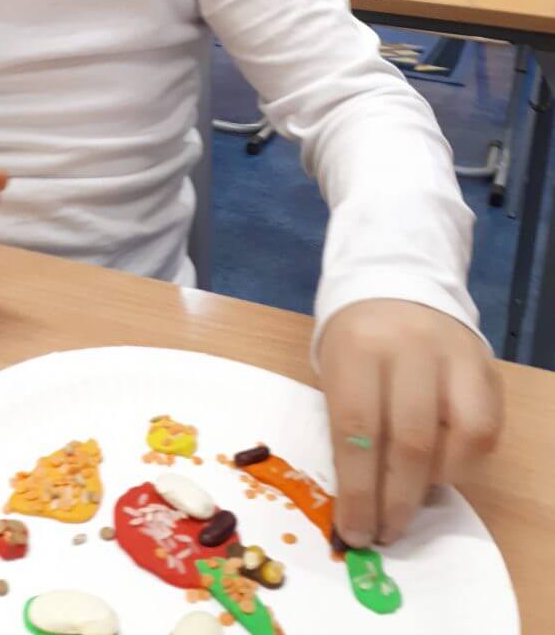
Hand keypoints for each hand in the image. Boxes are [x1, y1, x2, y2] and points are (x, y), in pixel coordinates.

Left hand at [318, 299, 502, 546]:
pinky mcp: (483, 365)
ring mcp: (452, 354)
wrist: (394, 284)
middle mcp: (407, 347)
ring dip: (432, 484)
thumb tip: (356, 503)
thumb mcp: (334, 369)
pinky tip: (441, 469)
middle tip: (384, 533)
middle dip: (394, 501)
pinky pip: (485, 429)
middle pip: (407, 441)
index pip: (356, 430)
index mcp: (357, 348)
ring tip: (411, 501)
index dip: (357, 491)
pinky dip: (464, 462)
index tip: (354, 531)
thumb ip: (346, 425)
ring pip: (455, 438)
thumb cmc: (355, 340)